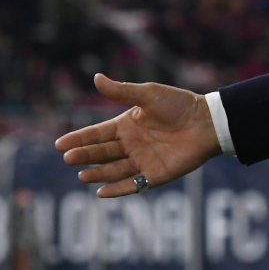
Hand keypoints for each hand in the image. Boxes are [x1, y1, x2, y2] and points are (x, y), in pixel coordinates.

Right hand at [54, 73, 221, 197]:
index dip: (80, 139)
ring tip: (82, 174)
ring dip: (98, 173)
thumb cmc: (180, 105)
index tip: (60, 144)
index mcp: (127, 125)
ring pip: (114, 169)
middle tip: (68, 158)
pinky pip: (133, 184)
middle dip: (85, 155)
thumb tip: (96, 78)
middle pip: (102, 152)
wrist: (208, 121)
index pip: (97, 134)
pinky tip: (102, 192)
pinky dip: (118, 189)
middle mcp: (131, 144)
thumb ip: (122, 92)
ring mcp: (142, 160)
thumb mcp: (148, 95)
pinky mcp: (156, 175)